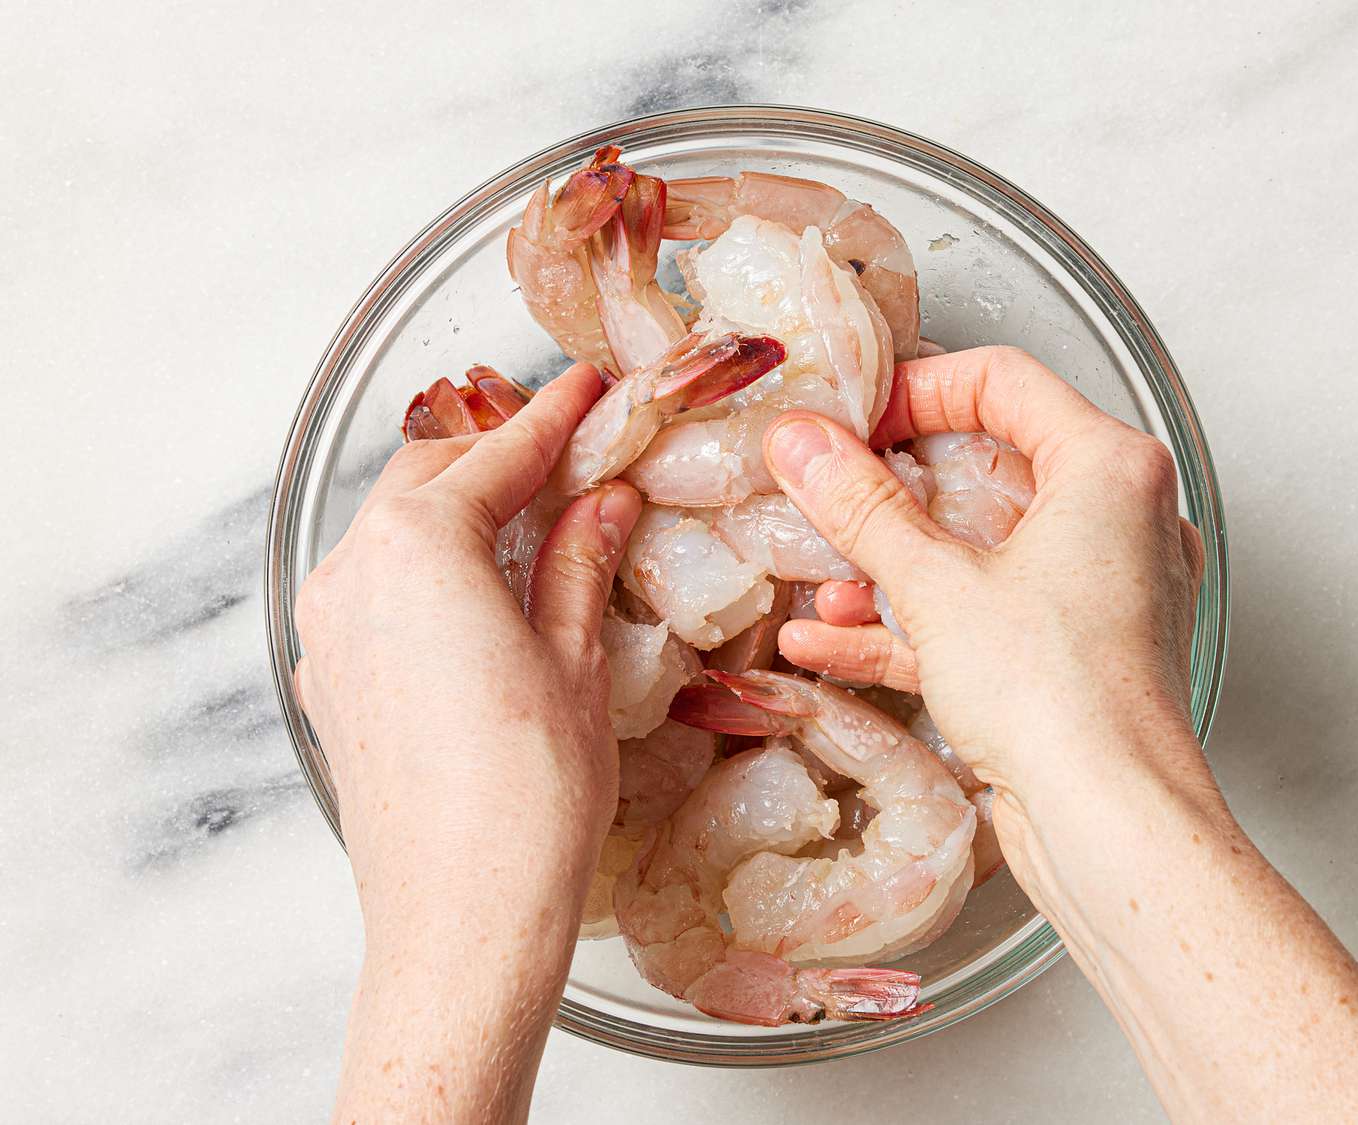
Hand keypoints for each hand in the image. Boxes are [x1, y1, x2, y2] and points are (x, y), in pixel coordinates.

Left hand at [293, 362, 641, 1121]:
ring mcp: (326, 632)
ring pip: (393, 533)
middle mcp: (351, 574)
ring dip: (458, 514)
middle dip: (496, 457)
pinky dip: (428, 572)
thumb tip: (600, 499)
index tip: (588, 389)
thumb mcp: (577, 660)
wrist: (460, 926)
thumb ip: (578, 560)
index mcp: (416, 548)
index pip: (495, 456)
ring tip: (535, 524)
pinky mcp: (326, 685)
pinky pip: (375, 593)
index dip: (552, 418)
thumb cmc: (529, 799)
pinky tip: (483, 598)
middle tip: (570, 452)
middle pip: (427, 479)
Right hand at [762, 346, 1213, 890]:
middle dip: (889, 498)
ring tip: (819, 585)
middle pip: (982, 472)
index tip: (851, 423)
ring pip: (976, 552)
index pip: (1002, 382)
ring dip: (889, 569)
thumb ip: (862, 506)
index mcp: (1109, 468)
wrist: (1112, 826)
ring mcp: (1096, 592)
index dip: (913, 391)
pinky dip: (911, 623)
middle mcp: (1117, 520)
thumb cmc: (1062, 696)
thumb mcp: (936, 583)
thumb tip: (805, 445)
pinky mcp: (1069, 654)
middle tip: (823, 496)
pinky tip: (829, 640)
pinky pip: (981, 616)